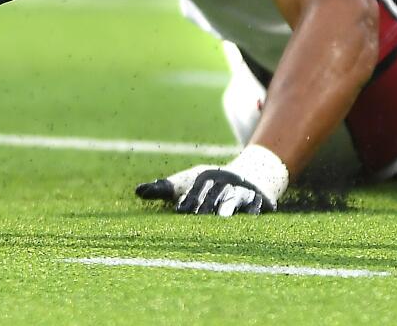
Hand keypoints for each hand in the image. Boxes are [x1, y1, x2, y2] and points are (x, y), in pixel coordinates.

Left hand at [135, 166, 274, 216]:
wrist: (251, 175)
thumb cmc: (209, 184)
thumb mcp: (188, 182)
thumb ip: (165, 187)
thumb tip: (137, 191)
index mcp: (205, 177)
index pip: (194, 190)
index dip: (189, 200)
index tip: (181, 212)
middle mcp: (224, 182)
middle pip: (213, 195)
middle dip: (207, 206)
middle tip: (198, 220)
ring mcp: (242, 190)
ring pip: (234, 199)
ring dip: (229, 206)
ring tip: (223, 217)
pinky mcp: (259, 199)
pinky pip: (256, 206)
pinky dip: (254, 211)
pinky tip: (249, 218)